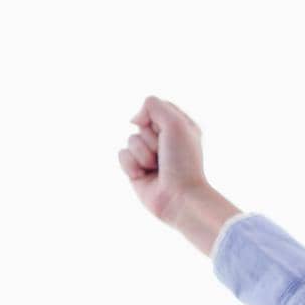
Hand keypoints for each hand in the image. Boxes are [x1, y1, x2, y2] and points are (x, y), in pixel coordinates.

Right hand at [118, 95, 210, 225]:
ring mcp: (150, 155)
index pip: (156, 107)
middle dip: (151, 138)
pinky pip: (122, 155)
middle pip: (141, 123)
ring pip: (130, 139)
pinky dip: (132, 165)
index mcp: (180, 127)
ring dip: (143, 154)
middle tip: (164, 154)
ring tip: (157, 168)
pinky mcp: (137, 169)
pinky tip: (145, 176)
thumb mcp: (175, 124)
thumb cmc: (183, 162)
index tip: (169, 132)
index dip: (157, 118)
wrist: (180, 198)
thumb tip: (133, 120)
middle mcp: (165, 140)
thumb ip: (153, 106)